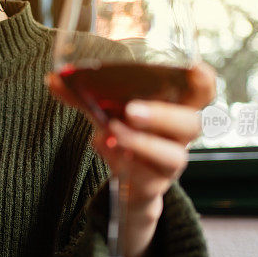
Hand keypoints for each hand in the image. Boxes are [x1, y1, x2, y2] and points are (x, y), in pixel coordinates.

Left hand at [47, 62, 215, 256]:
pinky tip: (105, 149)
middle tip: (131, 110)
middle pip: (194, 124)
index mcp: (178, 108)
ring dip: (141, 143)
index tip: (192, 69)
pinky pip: (147, 179)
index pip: (204, 91)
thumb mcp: (106, 113)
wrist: (129, 187)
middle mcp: (181, 136)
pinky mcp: (154, 187)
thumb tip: (52, 79)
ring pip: (173, 157)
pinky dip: (124, 163)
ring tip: (113, 131)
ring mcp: (170, 164)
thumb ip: (83, 96)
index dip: (203, 80)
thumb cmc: (124, 135)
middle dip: (164, 115)